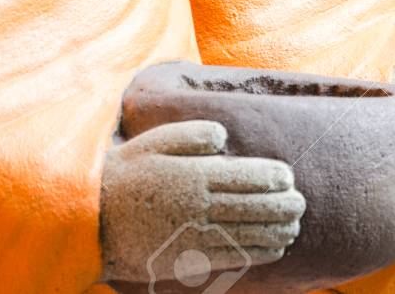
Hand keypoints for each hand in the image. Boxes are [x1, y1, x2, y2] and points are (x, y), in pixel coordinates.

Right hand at [101, 120, 305, 283]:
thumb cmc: (128, 172)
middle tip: (301, 203)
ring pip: (247, 234)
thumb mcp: (155, 140)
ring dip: (276, 231)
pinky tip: (274, 249)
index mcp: (194, 175)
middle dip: (281, 206)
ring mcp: (194, 236)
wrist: (93, 219)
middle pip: (252, 207)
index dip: (271, 177)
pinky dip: (258, 253)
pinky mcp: (188, 259)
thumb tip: (224, 136)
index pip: (245, 176)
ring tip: (294, 226)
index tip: (288, 177)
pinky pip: (231, 258)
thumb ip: (193, 134)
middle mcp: (198, 206)